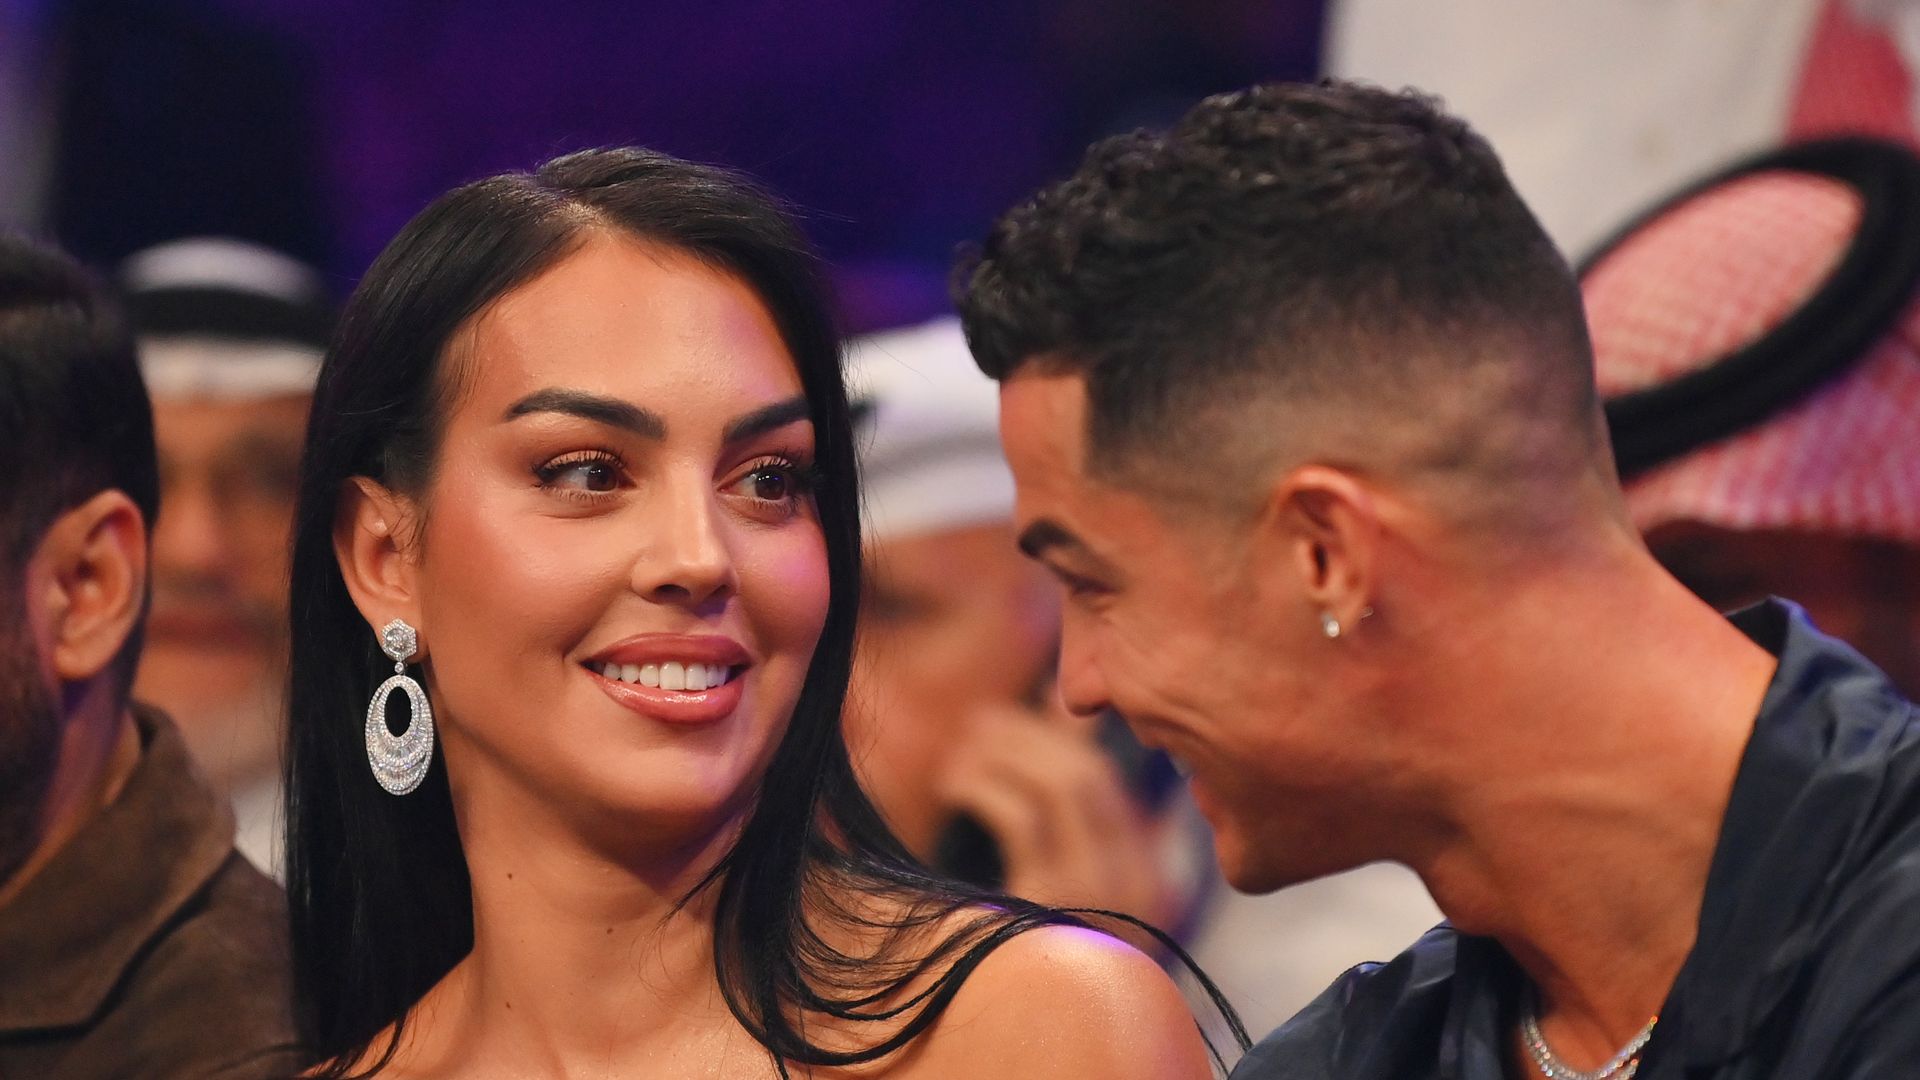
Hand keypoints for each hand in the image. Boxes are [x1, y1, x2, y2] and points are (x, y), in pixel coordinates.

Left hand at [934, 699, 1174, 941]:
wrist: (1005, 1035)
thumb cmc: (1019, 949)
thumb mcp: (1052, 884)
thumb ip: (1059, 805)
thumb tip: (1052, 705)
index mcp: (1141, 877)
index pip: (1108, 779)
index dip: (1058, 733)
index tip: (1014, 714)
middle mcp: (1133, 882)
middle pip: (1088, 774)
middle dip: (1027, 734)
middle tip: (978, 723)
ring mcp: (1098, 895)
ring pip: (1062, 786)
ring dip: (1003, 753)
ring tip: (958, 753)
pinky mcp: (1049, 906)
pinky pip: (1021, 820)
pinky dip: (982, 787)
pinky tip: (951, 786)